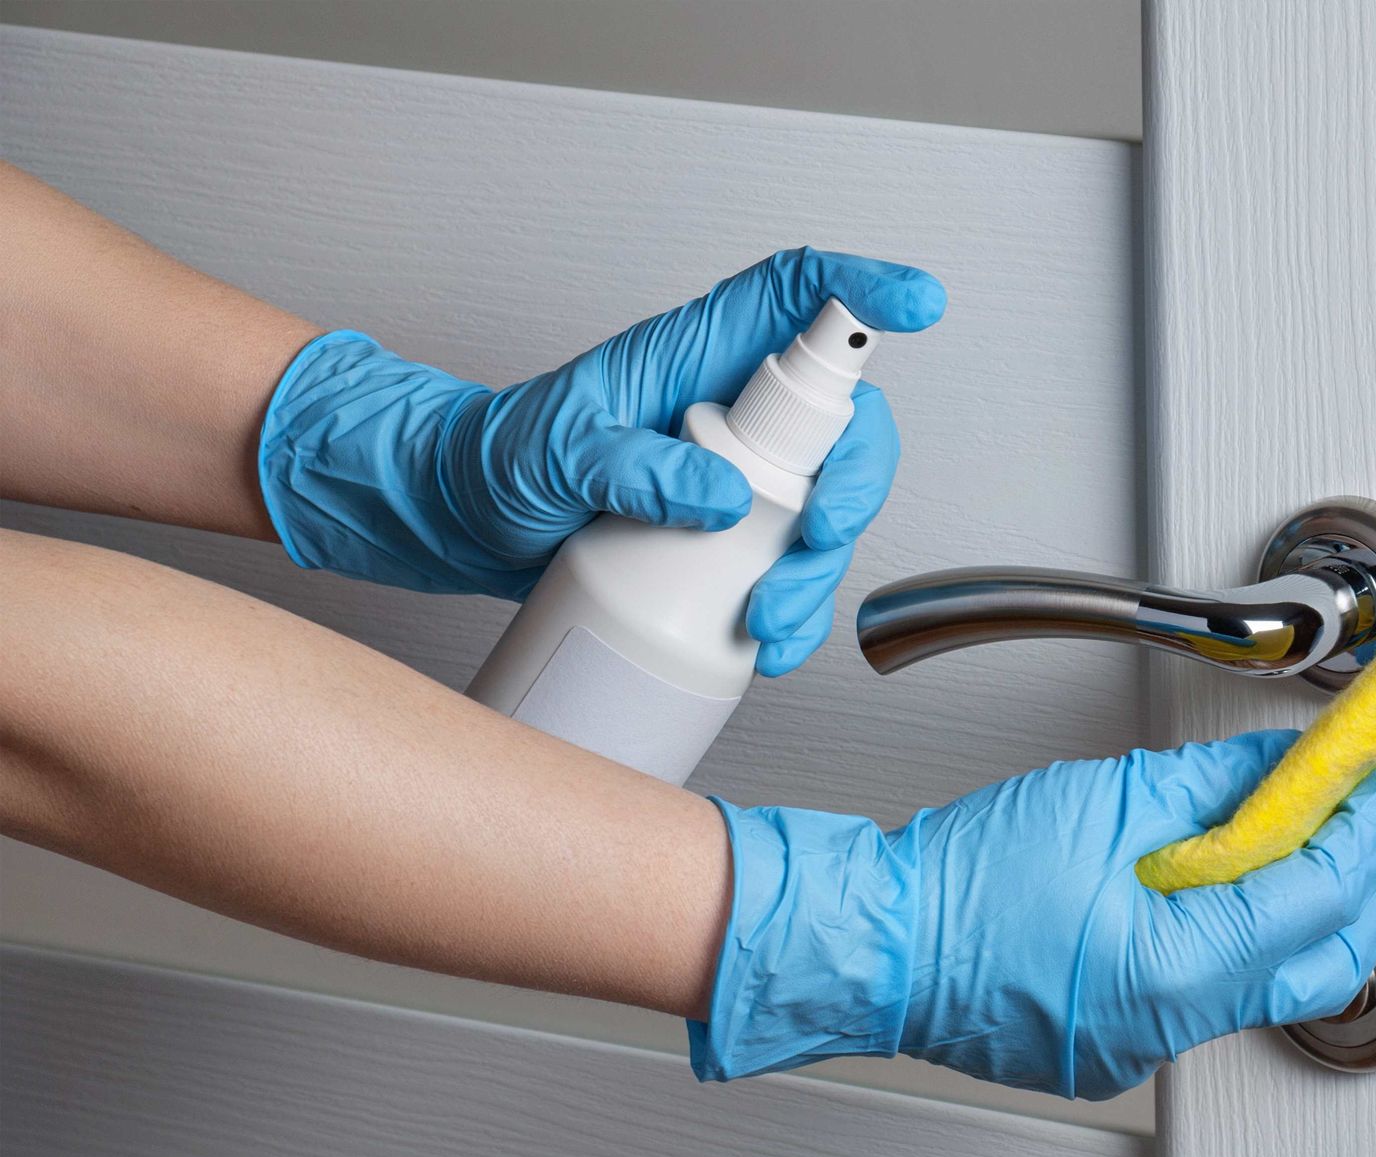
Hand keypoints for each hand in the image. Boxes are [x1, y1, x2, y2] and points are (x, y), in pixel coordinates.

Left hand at [258, 248, 945, 674]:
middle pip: (844, 424)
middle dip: (855, 483)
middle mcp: (731, 409)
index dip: (861, 290)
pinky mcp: (729, 537)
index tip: (912, 302)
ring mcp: (737, 476)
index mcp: (696, 355)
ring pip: (826, 508)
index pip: (795, 297)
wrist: (461, 521)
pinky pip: (790, 566)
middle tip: (820, 533)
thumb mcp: (551, 453)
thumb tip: (718, 495)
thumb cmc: (497, 459)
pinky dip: (793, 610)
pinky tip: (766, 644)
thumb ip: (632, 465)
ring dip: (821, 571)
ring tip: (773, 620)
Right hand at [692, 731, 1375, 1099]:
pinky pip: (1218, 990)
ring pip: (1277, 980)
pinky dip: (1253, 932)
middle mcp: (1173, 1025)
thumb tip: (1285, 767)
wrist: (878, 941)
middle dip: (1372, 874)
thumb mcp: (1102, 802)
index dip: (1373, 827)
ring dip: (1317, 905)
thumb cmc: (960, 881)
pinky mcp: (1122, 1039)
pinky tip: (1251, 881)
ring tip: (1334, 831)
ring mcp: (1147, 1044)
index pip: (1319, 896)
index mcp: (1176, 969)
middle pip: (1323, 958)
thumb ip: (1213, 786)